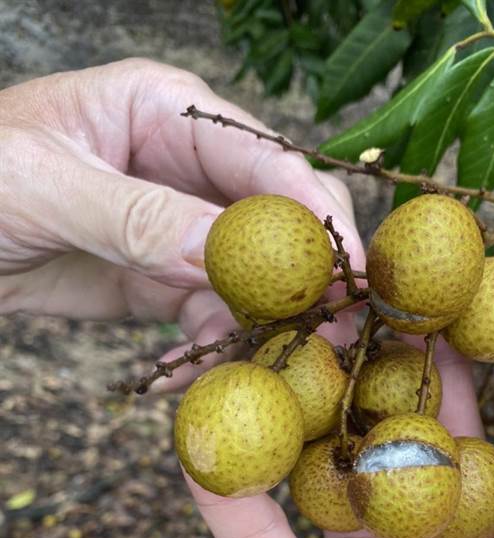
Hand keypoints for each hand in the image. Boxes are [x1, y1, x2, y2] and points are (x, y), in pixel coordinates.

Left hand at [0, 59, 362, 383]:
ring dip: (262, 322)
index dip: (314, 212)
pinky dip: (215, 345)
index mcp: (166, 113)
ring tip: (271, 361)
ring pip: (248, 278)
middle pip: (274, 220)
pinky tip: (202, 367)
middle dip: (306, 275)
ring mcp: (177, 228)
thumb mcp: (43, 186)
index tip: (350, 268)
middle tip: (339, 329)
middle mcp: (185, 168)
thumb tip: (218, 252)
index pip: (263, 159)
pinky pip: (208, 314)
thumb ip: (134, 216)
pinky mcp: (160, 281)